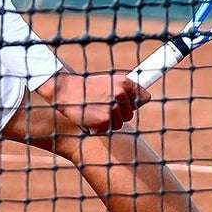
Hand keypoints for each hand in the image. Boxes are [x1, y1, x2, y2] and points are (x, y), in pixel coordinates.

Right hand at [36, 71, 150, 133]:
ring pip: (121, 123)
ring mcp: (113, 108)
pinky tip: (91, 117)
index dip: (135, 102)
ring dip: (109, 121)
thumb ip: (125, 90)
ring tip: (95, 110)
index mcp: (124, 83)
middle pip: (130, 114)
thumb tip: (144, 99)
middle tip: (102, 105)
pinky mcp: (105, 121)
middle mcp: (120, 94)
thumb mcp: (108, 82)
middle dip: (119, 113)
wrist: (66, 91)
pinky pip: (109, 129)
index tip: (131, 104)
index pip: (144, 97)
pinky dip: (100, 127)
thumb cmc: (87, 88)